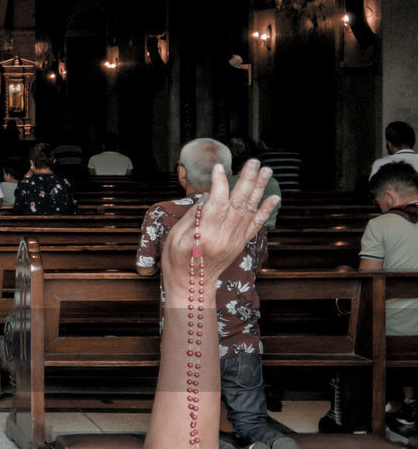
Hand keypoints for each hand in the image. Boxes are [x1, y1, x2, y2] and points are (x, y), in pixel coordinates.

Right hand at [163, 159, 277, 283]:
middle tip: (254, 162)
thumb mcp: (174, 238)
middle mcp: (224, 237)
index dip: (219, 183)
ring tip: (266, 171)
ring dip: (259, 189)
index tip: (219, 167)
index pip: (217, 203)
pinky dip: (266, 210)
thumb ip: (192, 216)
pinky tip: (274, 197)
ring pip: (250, 210)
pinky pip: (256, 225)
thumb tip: (208, 195)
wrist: (191, 287)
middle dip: (247, 180)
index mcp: (204, 234)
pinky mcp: (240, 244)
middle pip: (239, 203)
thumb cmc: (177, 262)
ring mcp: (234, 241)